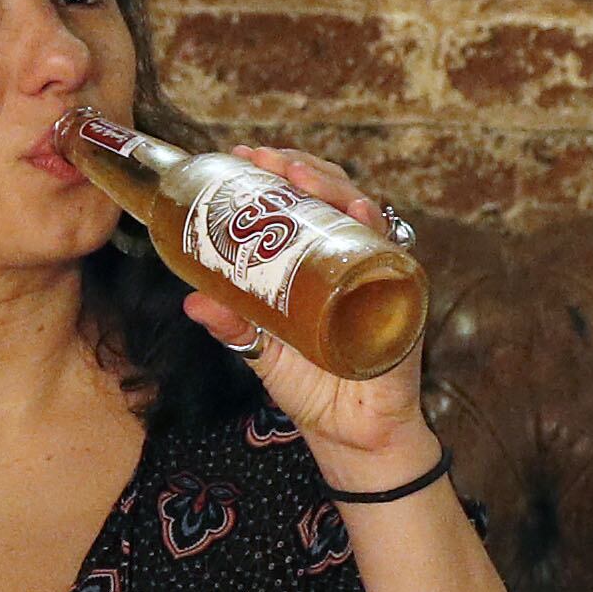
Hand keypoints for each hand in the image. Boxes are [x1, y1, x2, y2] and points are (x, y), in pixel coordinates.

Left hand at [177, 144, 433, 483]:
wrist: (350, 434)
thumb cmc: (311, 386)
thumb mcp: (260, 350)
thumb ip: (231, 324)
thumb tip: (191, 299)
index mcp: (316, 261)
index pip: (301, 202)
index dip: (276, 174)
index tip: (242, 157)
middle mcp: (349, 257)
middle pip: (331, 195)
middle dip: (297, 168)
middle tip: (260, 158)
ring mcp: (377, 271)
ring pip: (361, 211)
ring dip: (330, 186)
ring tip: (295, 174)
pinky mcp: (401, 295)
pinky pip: (392, 252)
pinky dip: (375, 228)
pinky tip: (357, 210)